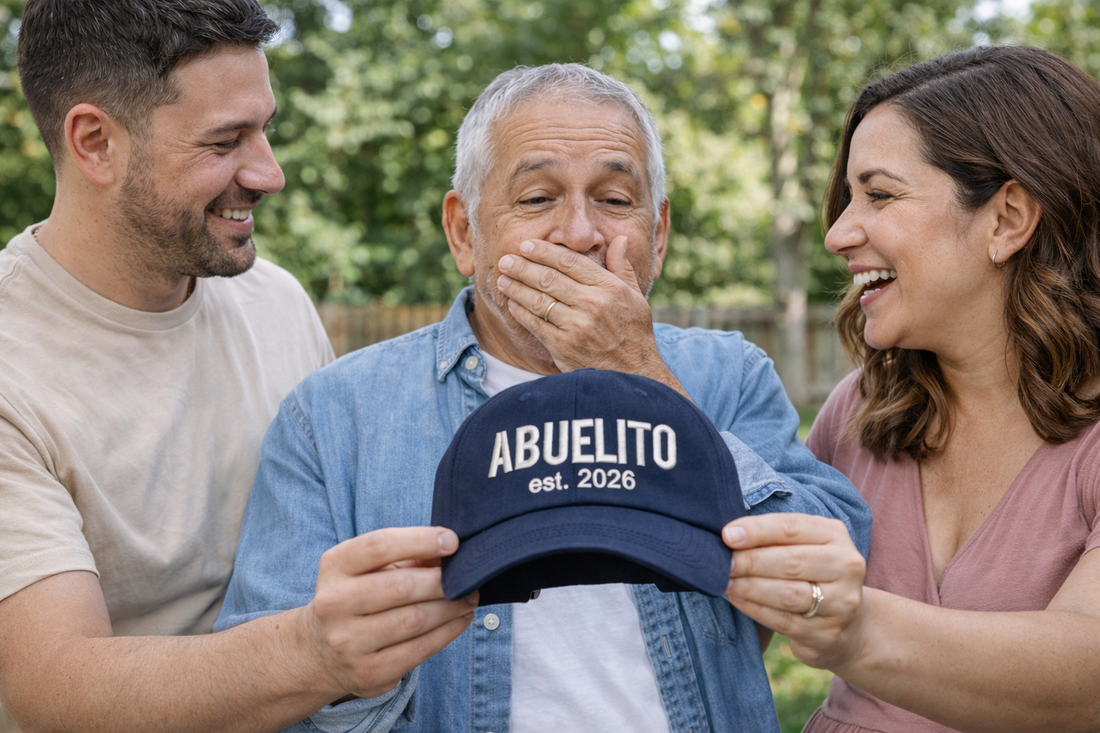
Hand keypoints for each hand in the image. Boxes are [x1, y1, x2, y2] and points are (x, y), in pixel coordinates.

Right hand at [304, 526, 477, 699]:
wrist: (321, 652)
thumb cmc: (358, 597)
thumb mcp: (368, 568)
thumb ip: (406, 556)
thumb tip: (450, 553)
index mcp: (334, 567)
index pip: (380, 546)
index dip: (421, 540)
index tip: (453, 541)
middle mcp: (334, 604)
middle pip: (401, 586)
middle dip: (443, 581)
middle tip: (470, 577)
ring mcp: (348, 642)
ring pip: (414, 620)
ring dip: (451, 607)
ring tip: (469, 597)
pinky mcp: (368, 672)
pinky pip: (420, 650)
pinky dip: (448, 632)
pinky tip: (460, 619)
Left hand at [496, 237, 684, 394]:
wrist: (633, 375)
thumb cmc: (634, 333)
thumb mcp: (636, 297)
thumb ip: (622, 267)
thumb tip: (619, 239)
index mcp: (609, 288)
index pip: (569, 262)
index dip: (544, 251)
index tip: (526, 245)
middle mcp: (593, 305)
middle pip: (549, 278)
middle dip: (522, 267)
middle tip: (505, 260)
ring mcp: (577, 327)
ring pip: (538, 300)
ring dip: (516, 288)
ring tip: (502, 279)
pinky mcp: (563, 347)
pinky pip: (536, 325)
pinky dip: (521, 313)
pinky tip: (512, 304)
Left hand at [723, 514, 866, 669]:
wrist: (847, 625)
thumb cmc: (811, 574)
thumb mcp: (802, 546)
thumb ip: (773, 538)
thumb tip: (729, 535)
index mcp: (834, 535)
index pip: (792, 528)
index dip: (757, 531)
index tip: (727, 535)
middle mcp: (846, 566)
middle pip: (791, 561)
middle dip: (750, 561)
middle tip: (720, 564)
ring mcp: (841, 602)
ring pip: (788, 594)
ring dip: (749, 587)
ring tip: (723, 582)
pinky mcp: (828, 633)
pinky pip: (784, 621)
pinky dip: (755, 609)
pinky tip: (737, 600)